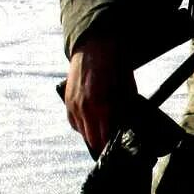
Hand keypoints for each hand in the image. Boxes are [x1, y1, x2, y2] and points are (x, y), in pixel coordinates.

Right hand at [64, 33, 135, 156]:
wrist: (94, 45)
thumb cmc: (115, 65)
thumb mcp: (127, 89)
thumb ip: (125, 110)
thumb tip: (127, 126)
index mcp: (101, 105)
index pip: (104, 138)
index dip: (112, 144)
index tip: (120, 147)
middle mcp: (84, 108)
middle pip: (92, 139)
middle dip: (103, 143)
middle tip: (113, 142)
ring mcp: (73, 104)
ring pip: (81, 132)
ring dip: (92, 134)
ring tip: (104, 132)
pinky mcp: (67, 100)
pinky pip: (73, 122)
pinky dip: (82, 125)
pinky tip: (92, 123)